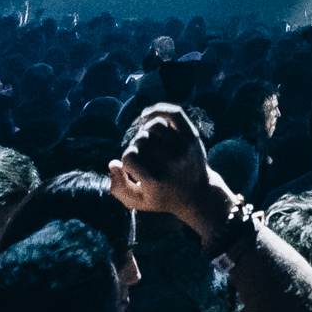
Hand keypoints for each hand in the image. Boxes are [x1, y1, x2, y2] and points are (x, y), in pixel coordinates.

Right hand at [112, 103, 231, 234]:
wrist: (198, 194)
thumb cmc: (163, 197)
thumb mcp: (138, 202)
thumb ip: (118, 187)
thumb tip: (113, 162)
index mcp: (156, 180)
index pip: (129, 156)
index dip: (126, 160)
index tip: (133, 168)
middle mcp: (171, 163)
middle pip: (141, 139)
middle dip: (136, 146)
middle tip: (142, 157)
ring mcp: (184, 148)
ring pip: (154, 125)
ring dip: (145, 132)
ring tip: (148, 143)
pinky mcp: (193, 137)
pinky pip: (174, 113)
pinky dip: (158, 110)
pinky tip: (146, 116)